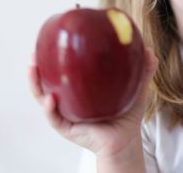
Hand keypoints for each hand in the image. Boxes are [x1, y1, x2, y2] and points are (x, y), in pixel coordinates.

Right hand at [28, 47, 157, 159]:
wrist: (126, 141)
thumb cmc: (126, 114)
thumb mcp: (134, 88)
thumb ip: (142, 70)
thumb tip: (150, 51)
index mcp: (78, 90)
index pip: (61, 71)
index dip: (51, 58)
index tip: (48, 41)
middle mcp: (68, 101)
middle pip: (44, 83)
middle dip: (35, 70)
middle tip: (33, 55)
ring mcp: (65, 114)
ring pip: (42, 98)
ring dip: (35, 84)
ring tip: (33, 69)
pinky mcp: (68, 128)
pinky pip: (54, 118)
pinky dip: (49, 108)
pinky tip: (49, 99)